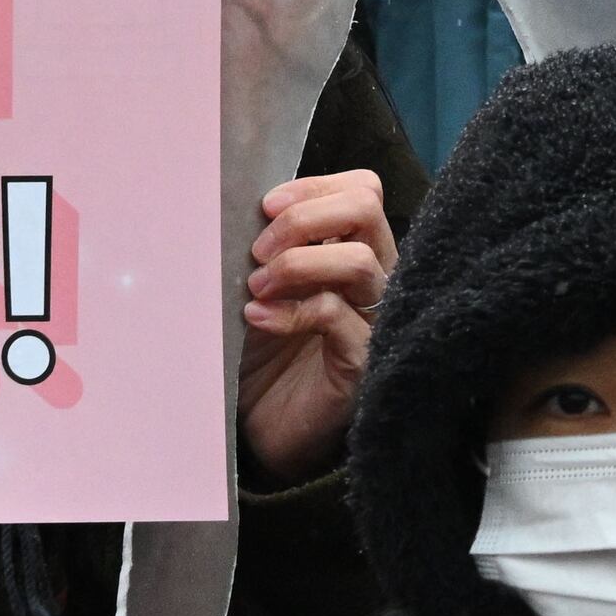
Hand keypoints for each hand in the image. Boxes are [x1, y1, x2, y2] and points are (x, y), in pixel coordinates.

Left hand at [238, 169, 397, 477]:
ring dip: (297, 263)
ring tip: (255, 286)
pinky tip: (258, 317)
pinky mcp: (363, 361)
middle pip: (367, 209)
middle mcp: (376, 278)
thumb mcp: (260, 289)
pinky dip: (291, 310)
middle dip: (305, 217)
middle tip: (260, 249)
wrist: (264, 428)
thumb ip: (266, 250)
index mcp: (356, 250)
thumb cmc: (264, 354)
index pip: (362, 190)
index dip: (314, 187)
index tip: (265, 207)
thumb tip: (238, 209)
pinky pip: (339, 317)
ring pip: (359, 260)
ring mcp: (375, 319)